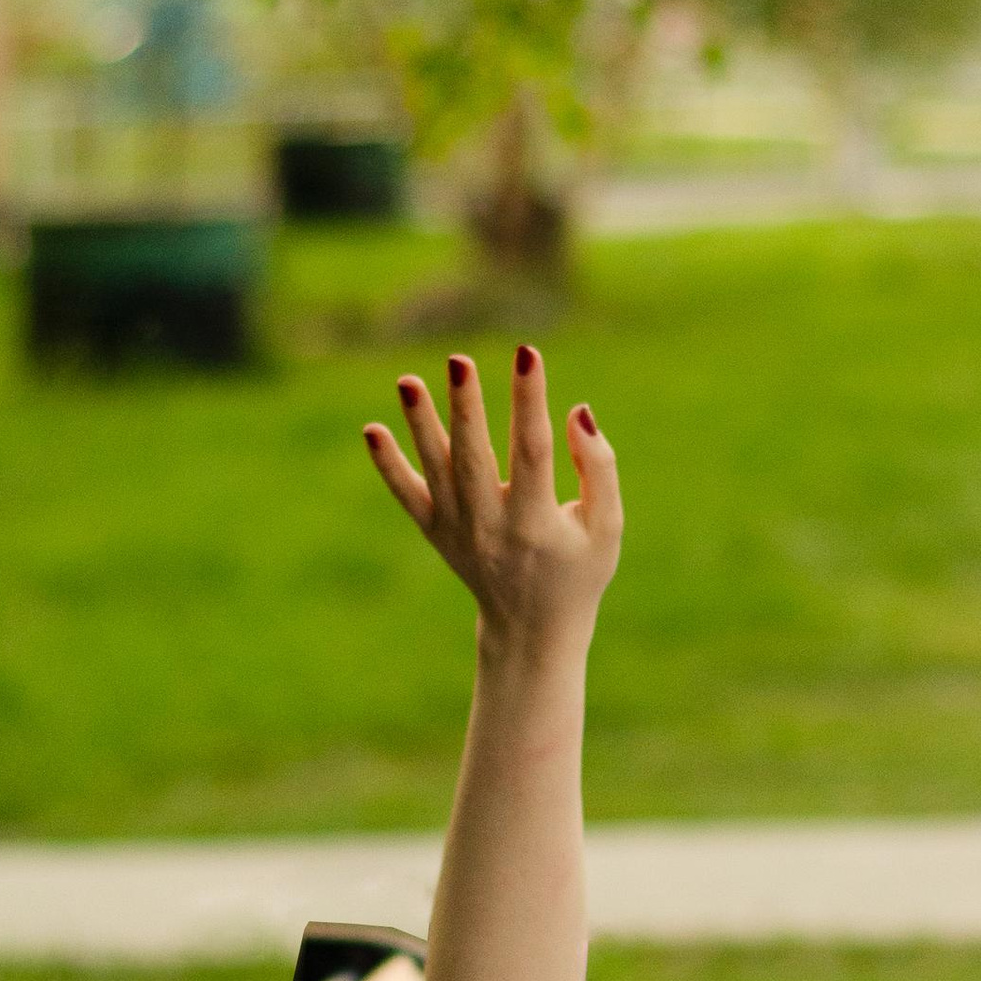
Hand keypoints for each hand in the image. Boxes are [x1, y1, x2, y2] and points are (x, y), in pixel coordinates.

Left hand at [365, 345, 620, 659]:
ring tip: (407, 381)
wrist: (531, 628)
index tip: (528, 353)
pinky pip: (407, 496)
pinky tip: (372, 430)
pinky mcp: (436, 533)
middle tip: (458, 359)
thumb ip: (599, 469)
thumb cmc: (579, 571)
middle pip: (473, 457)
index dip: (530, 400)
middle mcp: (491, 527)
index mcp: (538, 523)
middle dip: (466, 407)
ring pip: (435, 470)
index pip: (533, 450)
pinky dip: (388, 466)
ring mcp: (457, 531)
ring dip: (420, 425)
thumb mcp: (607, 528)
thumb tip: (576, 411)